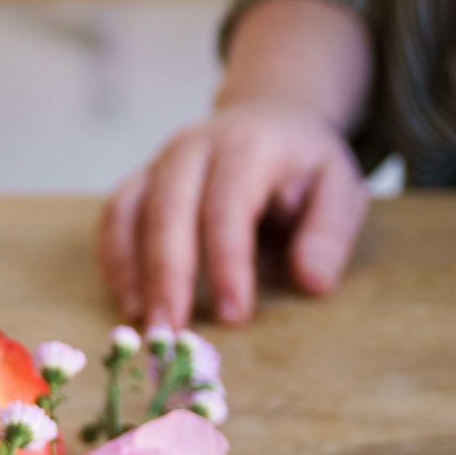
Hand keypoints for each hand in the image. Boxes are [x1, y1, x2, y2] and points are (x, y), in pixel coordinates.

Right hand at [98, 104, 368, 328]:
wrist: (272, 121)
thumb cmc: (306, 167)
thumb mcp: (340, 188)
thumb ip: (329, 232)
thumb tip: (311, 280)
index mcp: (247, 145)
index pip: (229, 205)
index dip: (228, 262)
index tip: (234, 315)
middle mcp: (194, 147)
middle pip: (169, 209)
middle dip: (168, 275)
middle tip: (170, 333)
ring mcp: (160, 161)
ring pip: (131, 212)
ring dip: (132, 272)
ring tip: (144, 326)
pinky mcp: (141, 181)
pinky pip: (116, 217)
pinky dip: (116, 261)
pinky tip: (130, 302)